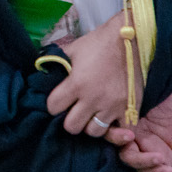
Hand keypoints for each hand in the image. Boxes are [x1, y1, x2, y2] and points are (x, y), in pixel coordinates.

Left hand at [46, 9, 131, 136]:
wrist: (130, 39)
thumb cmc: (98, 43)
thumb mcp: (72, 50)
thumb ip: (56, 64)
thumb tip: (41, 72)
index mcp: (76, 83)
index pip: (53, 107)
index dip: (54, 105)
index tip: (59, 100)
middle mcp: (93, 98)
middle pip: (72, 127)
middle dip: (70, 119)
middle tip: (75, 111)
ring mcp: (113, 106)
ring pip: (94, 132)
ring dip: (90, 125)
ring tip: (92, 114)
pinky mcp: (130, 108)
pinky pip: (120, 132)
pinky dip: (115, 130)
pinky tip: (111, 120)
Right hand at [109, 76, 171, 171]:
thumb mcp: (157, 86)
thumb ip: (142, 92)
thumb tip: (126, 90)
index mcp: (129, 118)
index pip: (112, 132)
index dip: (116, 137)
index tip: (130, 136)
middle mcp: (136, 135)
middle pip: (127, 156)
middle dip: (140, 161)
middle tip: (158, 158)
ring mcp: (149, 148)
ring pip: (142, 168)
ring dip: (153, 171)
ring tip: (169, 170)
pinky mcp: (166, 157)